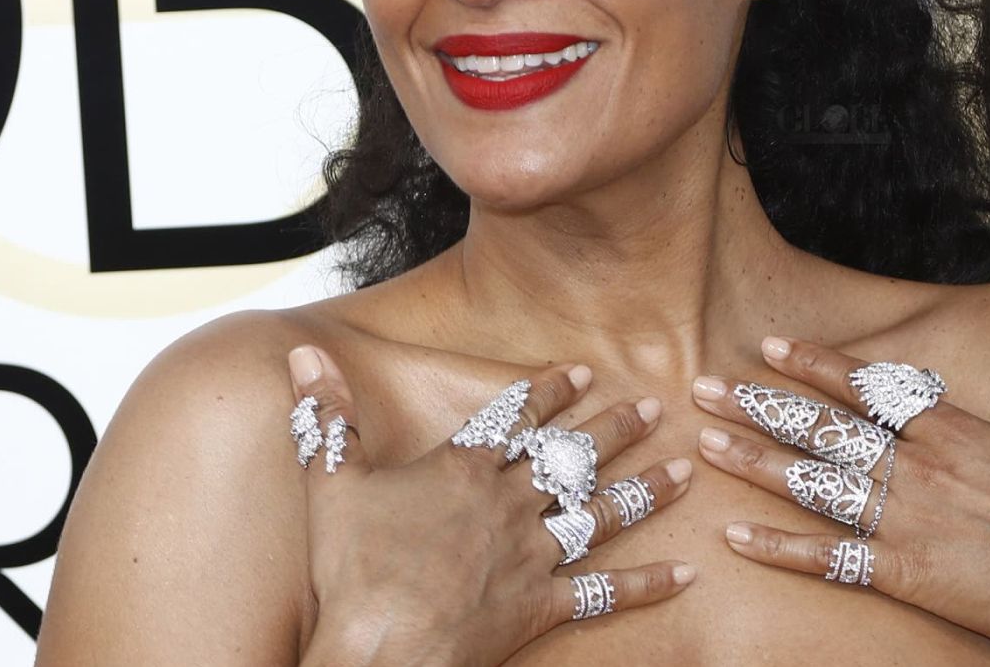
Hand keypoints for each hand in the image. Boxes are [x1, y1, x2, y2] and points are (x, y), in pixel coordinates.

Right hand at [286, 346, 696, 666]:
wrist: (380, 652)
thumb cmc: (354, 571)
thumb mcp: (330, 484)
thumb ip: (326, 417)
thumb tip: (304, 354)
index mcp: (462, 470)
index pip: (513, 418)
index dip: (548, 391)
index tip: (581, 370)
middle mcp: (506, 505)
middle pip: (571, 459)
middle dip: (614, 429)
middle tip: (653, 407)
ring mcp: (529, 557)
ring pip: (601, 514)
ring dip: (645, 491)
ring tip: (685, 470)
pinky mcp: (540, 608)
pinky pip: (604, 594)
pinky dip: (648, 585)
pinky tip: (685, 574)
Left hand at [688, 322, 989, 664]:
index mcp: (953, 431)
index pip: (868, 387)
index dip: (815, 365)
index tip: (769, 346)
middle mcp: (917, 467)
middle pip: (822, 429)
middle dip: (759, 406)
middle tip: (704, 388)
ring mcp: (906, 518)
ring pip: (813, 483)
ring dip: (754, 463)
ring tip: (706, 445)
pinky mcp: (903, 571)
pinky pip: (828, 557)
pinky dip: (780, 548)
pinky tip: (735, 537)